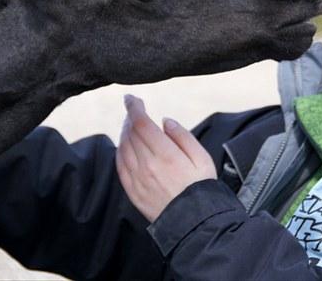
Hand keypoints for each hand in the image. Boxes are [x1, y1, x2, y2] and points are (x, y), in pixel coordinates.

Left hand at [116, 94, 216, 222]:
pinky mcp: (133, 192)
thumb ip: (182, 136)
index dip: (134, 108)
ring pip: (123, 148)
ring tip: (130, 126)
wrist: (195, 222)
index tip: (131, 99)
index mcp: (165, 154)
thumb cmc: (202, 187)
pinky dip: (119, 151)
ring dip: (124, 133)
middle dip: (131, 118)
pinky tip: (124, 146)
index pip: (141, 123)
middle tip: (135, 111)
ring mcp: (137, 179)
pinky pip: (120, 166)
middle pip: (130, 133)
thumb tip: (165, 121)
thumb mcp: (201, 157)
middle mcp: (147, 165)